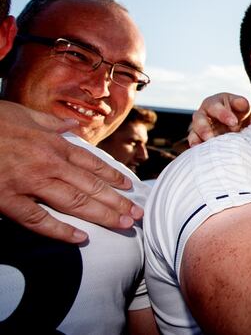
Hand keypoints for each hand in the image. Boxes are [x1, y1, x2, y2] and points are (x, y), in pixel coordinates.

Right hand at [0, 101, 141, 242]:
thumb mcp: (24, 114)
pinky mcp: (8, 200)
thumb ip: (50, 124)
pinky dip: (60, 231)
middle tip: (137, 214)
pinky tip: (80, 238)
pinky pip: (38, 219)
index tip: (130, 187)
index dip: (114, 176)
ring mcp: (29, 183)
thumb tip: (71, 127)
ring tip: (123, 225)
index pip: (92, 163)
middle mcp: (48, 164)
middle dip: (117, 201)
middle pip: (91, 186)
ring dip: (102, 215)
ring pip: (74, 202)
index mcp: (53, 144)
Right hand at [187, 93, 250, 146]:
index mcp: (213, 103)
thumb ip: (241, 104)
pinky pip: (194, 144)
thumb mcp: (241, 106)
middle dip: (204, 129)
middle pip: (199, 120)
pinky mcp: (199, 140)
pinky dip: (197, 148)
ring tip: (204, 148)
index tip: (234, 122)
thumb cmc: (238, 112)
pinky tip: (200, 154)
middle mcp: (203, 114)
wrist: (236, 123)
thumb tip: (242, 102)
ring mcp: (199, 128)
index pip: (215, 107)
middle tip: (211, 137)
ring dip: (197, 140)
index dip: (223, 114)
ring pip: (193, 133)